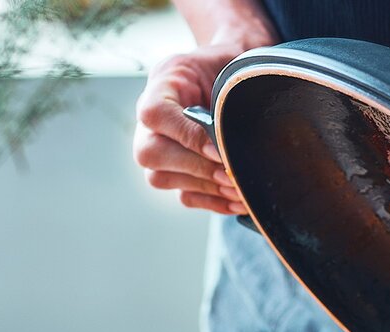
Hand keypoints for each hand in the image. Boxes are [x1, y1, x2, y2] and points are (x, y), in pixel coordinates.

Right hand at [133, 36, 273, 213]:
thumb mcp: (228, 71)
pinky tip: (238, 201)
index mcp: (161, 86)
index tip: (219, 150)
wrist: (235, 84)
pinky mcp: (174, 175)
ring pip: (161, 179)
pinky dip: (213, 202)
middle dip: (197, 169)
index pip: (155, 115)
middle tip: (232, 175)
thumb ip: (225, 99)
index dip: (187, 137)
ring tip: (241, 189)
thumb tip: (228, 146)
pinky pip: (184, 197)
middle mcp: (149, 121)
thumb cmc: (230, 72)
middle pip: (151, 153)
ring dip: (206, 188)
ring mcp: (157, 151)